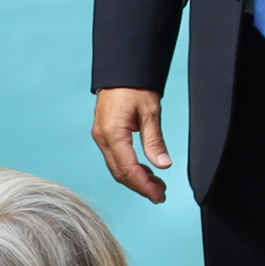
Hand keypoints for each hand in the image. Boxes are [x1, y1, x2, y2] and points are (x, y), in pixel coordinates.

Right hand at [93, 87, 172, 202]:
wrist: (121, 70)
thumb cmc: (135, 86)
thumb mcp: (150, 112)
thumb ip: (155, 140)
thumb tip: (163, 165)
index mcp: (112, 134)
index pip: (128, 169)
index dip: (144, 186)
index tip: (159, 195)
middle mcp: (103, 138)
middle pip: (120, 173)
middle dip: (140, 186)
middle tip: (160, 195)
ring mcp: (101, 137)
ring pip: (117, 168)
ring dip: (135, 179)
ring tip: (157, 185)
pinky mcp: (104, 134)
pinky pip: (115, 158)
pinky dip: (130, 168)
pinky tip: (145, 170)